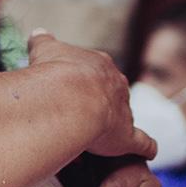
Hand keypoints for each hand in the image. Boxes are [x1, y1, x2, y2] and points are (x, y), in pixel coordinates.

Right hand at [27, 31, 156, 161]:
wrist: (69, 97)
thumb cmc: (56, 73)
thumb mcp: (46, 50)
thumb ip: (43, 42)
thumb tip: (38, 33)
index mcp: (99, 65)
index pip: (95, 72)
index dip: (84, 81)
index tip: (71, 90)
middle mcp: (116, 85)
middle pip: (112, 93)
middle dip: (102, 102)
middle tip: (83, 114)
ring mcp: (124, 111)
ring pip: (122, 117)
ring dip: (113, 126)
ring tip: (96, 138)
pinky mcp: (127, 137)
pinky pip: (142, 143)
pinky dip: (145, 147)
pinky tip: (148, 152)